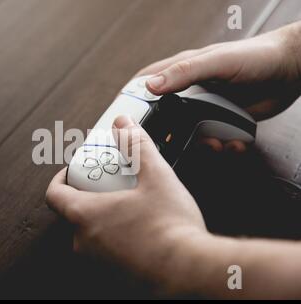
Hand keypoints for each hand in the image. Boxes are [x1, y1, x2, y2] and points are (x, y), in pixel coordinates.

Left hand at [46, 115, 208, 290]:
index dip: (60, 178)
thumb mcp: (155, 176)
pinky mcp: (115, 273)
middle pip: (73, 211)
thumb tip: (124, 124)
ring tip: (129, 204)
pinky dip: (116, 235)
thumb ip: (137, 146)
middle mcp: (84, 241)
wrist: (189, 270)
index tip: (74, 171)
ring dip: (104, 215)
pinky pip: (106, 248)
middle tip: (110, 184)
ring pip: (91, 231)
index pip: (53, 194)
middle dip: (89, 194)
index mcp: (85, 215)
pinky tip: (140, 227)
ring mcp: (98, 260)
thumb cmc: (169, 228)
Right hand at [137, 22, 300, 151]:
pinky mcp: (219, 121)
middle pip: (163, 116)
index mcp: (182, 71)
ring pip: (187, 133)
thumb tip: (152, 86)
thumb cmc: (256, 55)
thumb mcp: (217, 61)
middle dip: (164, 133)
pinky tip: (229, 143)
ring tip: (212, 143)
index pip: (145, 84)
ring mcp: (204, 108)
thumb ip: (184, 72)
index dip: (130, 101)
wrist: (290, 71)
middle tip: (163, 147)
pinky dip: (218, 146)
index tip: (120, 120)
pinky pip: (210, 139)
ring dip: (197, 143)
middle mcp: (189, 91)